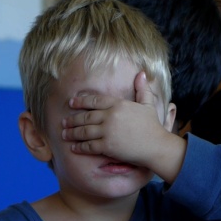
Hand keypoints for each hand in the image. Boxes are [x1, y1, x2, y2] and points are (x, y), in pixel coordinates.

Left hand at [62, 72, 184, 181]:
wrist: (157, 146)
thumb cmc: (153, 126)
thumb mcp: (148, 104)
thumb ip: (142, 89)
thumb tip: (142, 73)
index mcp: (118, 104)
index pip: (95, 100)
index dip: (81, 101)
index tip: (71, 103)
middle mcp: (110, 116)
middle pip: (86, 116)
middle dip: (73, 119)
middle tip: (64, 122)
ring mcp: (108, 131)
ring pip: (84, 131)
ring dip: (72, 133)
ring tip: (65, 134)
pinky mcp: (107, 146)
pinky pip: (89, 145)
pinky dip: (80, 147)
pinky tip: (73, 147)